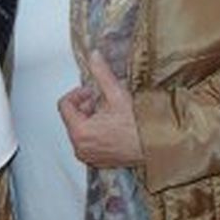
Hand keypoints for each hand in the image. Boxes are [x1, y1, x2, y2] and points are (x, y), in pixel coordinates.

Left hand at [58, 50, 144, 167]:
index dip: (78, 93)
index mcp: (80, 132)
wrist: (155, 146)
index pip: (64, 106)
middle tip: (103, 99)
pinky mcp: (98, 162)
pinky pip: (90, 143)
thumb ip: (101, 73)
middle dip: (86, 105)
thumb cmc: (138, 127)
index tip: (91, 90)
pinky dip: (97, 132)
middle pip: (72, 118)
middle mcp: (81, 148)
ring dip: (92, 118)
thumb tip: (94, 57)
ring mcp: (89, 157)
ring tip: (111, 113)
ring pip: (81, 131)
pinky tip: (114, 126)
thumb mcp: (117, 94)